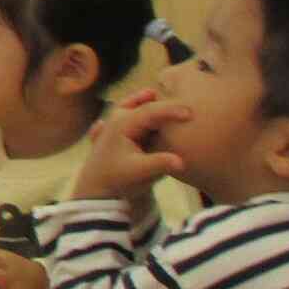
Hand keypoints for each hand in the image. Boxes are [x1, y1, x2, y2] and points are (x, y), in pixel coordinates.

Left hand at [73, 89, 192, 205]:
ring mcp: (114, 123)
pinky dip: (141, 106)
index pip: (150, 111)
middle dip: (165, 103)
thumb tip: (181, 162)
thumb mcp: (140, 173)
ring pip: (135, 104)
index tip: (191, 113)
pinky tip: (151, 100)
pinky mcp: (118, 131)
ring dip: (151, 101)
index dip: (171, 110)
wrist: (97, 190)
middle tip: (188, 105)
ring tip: (170, 98)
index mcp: (122, 125)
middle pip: (144, 104)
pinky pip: (129, 111)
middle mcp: (117, 120)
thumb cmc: (119, 180)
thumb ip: (160, 164)